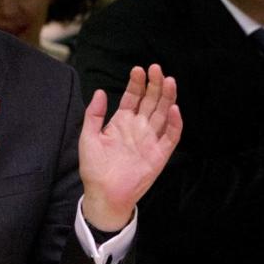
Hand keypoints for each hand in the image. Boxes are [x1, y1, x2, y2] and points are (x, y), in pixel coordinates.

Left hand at [80, 64, 181, 230]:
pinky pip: (171, 136)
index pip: (133, 98)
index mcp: (122, 122)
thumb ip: (94, 114)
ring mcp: (151, 140)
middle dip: (154, 84)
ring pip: (163, 114)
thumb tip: (100, 90)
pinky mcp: (160, 154)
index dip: (136, 83)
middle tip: (157, 68)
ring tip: (169, 81)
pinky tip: (175, 108)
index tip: (139, 69)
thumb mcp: (88, 137)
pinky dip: (175, 123)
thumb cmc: (94, 168)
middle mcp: (139, 128)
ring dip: (167, 97)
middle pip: (151, 101)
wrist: (103, 195)